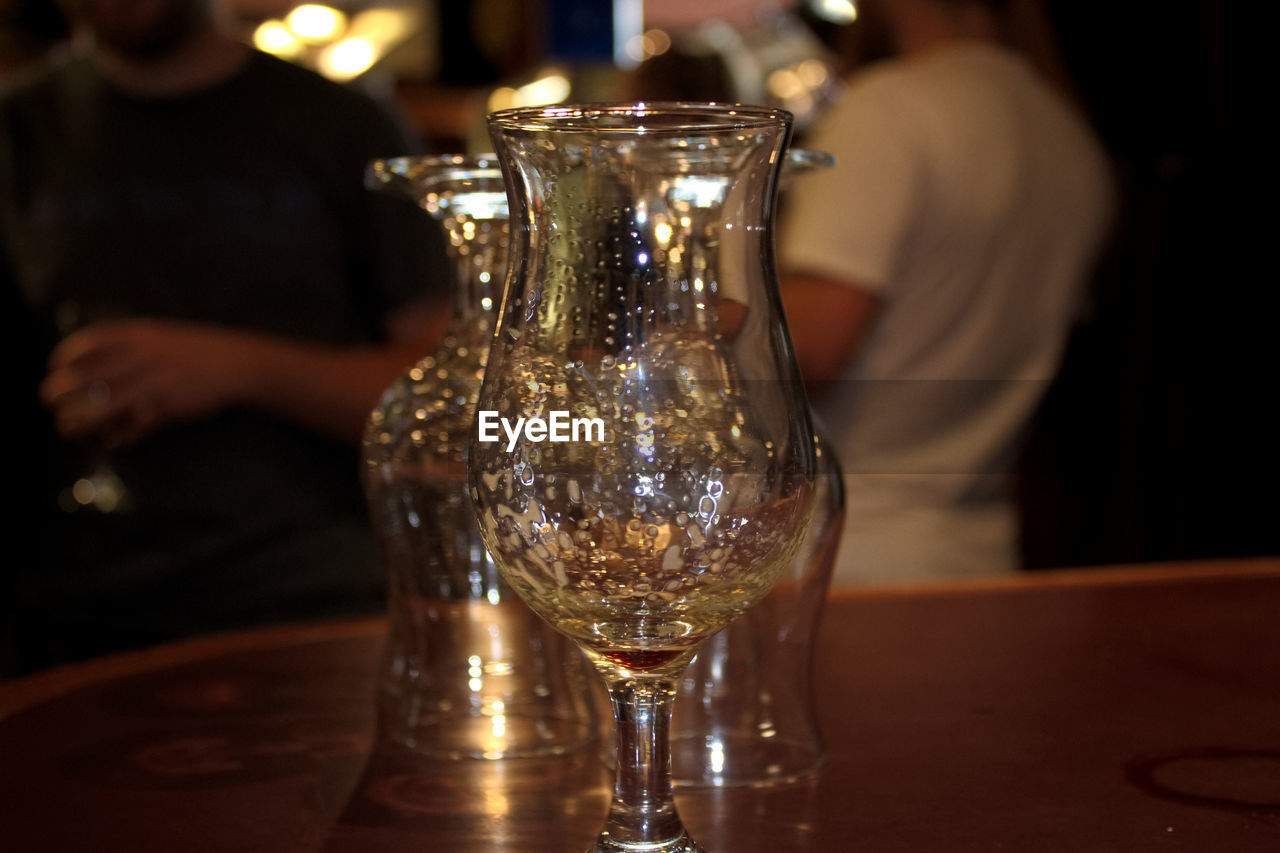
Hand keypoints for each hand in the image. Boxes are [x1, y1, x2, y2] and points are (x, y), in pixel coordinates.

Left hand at [39, 319, 258, 446]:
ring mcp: (156, 382)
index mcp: (140, 335)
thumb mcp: (161, 337)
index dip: (67, 356)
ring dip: (82, 420)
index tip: (54, 367)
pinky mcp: (168, 406)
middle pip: (91, 374)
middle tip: (49, 401)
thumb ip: (130, 346)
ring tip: (66, 429)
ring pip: (106, 404)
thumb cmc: (195, 351)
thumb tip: (92, 362)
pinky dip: (118, 435)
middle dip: (63, 390)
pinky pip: (134, 424)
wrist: (237, 364)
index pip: (91, 342)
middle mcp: (144, 356)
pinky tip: (108, 440)